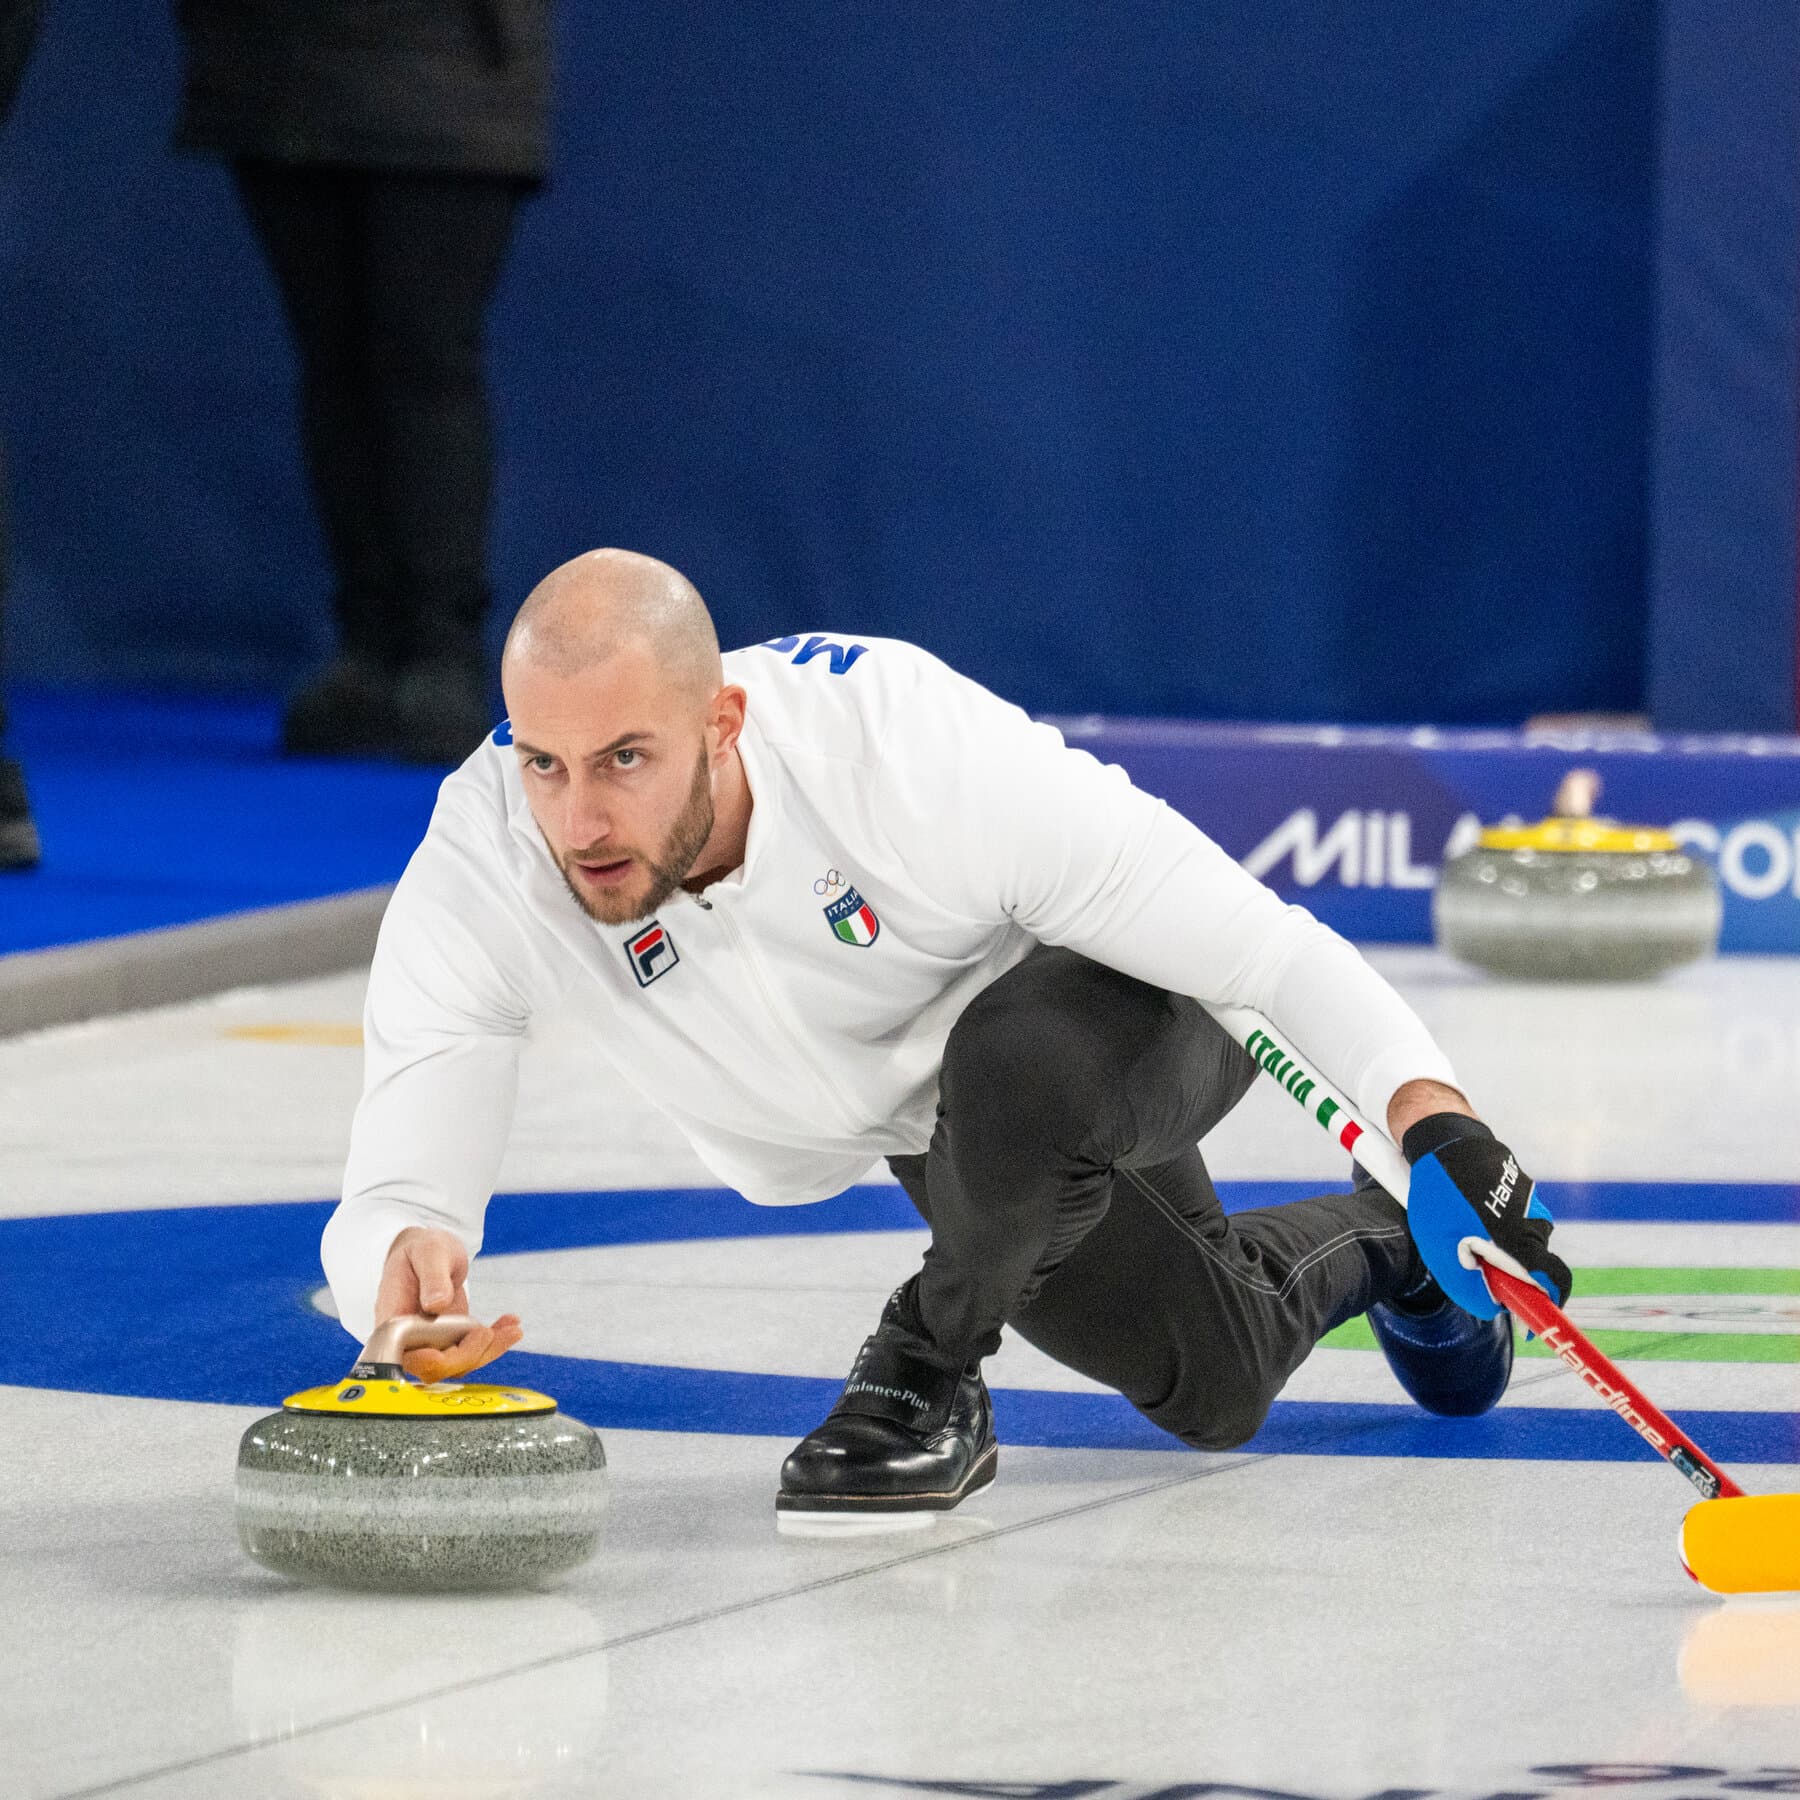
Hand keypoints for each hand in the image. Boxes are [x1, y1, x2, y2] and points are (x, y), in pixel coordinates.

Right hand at [372, 1225, 523, 1381]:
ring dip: (487, 1351)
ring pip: (458, 1363)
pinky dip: (495, 1342)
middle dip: (464, 1355)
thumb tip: (436, 1304)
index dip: (419, 1361)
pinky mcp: (452, 1341)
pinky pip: (473, 1351)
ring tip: (512, 1329)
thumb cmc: (422, 1249)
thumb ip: (432, 1277)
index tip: (442, 1354)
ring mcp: (431, 1342)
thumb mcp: (429, 1252)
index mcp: (393, 1318)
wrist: (431, 1254)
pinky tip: (510, 1325)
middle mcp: (409, 1338)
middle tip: (486, 1332)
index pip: (401, 1352)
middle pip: (432, 1366)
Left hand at [1401, 1113, 1571, 1305]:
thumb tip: (1495, 1307)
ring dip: (1496, 1249)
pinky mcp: (1521, 1190)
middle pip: (1532, 1267)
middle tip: (1470, 1266)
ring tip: (1459, 1231)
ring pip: (1519, 1244)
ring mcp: (1530, 1203)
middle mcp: (1535, 1222)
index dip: (1548, 1308)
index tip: (1533, 1327)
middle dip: (1506, 1276)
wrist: (1446, 1140)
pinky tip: (1464, 1211)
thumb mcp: (1443, 1251)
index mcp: (1522, 1240)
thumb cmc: (1442, 1198)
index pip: (1554, 1282)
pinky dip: (1493, 1228)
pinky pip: (1512, 1222)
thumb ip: (1470, 1286)